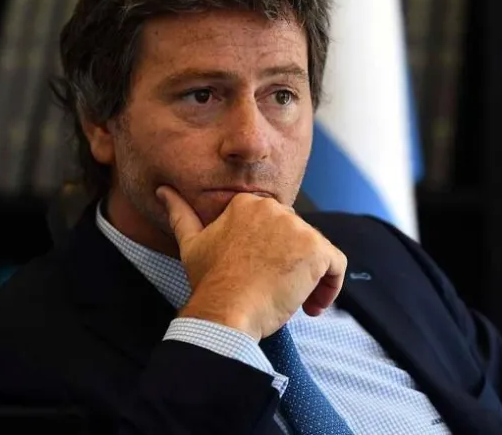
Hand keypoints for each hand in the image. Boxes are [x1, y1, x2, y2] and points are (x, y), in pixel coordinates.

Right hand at [156, 186, 347, 340]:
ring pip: (318, 253)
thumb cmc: (209, 283)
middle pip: (298, 238)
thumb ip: (181, 213)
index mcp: (249, 204)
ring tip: (294, 304)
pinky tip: (312, 306)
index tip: (263, 276)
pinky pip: (337, 266)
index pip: (276, 227)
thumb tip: (164, 191)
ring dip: (310, 280)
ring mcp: (298, 229)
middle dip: (292, 266)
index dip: (274, 254)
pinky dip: (331, 287)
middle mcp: (276, 209)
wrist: (225, 311)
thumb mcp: (191, 244)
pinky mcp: (316, 250)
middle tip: (276, 293)